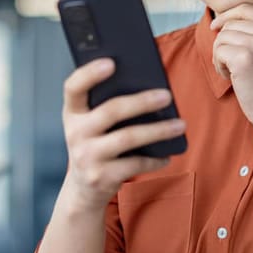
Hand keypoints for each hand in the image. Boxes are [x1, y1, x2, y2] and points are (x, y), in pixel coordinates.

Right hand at [59, 58, 184, 212]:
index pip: (73, 88)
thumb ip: (107, 106)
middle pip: (111, 111)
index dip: (89, 74)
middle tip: (167, 96)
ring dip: (158, 130)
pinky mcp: (101, 177)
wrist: (83, 190)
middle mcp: (75, 133)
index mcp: (72, 113)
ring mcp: (87, 156)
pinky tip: (167, 154)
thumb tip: (148, 87)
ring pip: (128, 137)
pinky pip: (135, 163)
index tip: (111, 62)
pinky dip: (155, 159)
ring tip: (180, 125)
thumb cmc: (96, 145)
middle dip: (142, 102)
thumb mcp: (91, 125)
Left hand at [210, 4, 252, 130]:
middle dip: (224, 43)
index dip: (227, 15)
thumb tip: (221, 20)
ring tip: (232, 71)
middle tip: (231, 63)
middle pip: (231, 24)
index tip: (215, 27)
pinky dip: (218, 65)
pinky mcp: (245, 58)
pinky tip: (230, 77)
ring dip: (220, 55)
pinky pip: (218, 51)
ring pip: (222, 37)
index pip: (246, 8)